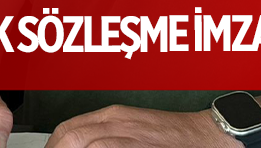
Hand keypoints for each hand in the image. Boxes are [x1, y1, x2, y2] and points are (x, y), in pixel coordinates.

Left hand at [44, 105, 228, 147]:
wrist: (207, 135)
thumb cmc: (174, 139)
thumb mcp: (134, 131)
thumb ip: (107, 138)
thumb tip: (84, 146)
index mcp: (112, 116)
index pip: (68, 128)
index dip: (54, 145)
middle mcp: (116, 121)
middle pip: (70, 135)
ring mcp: (127, 134)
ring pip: (82, 142)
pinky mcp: (137, 146)